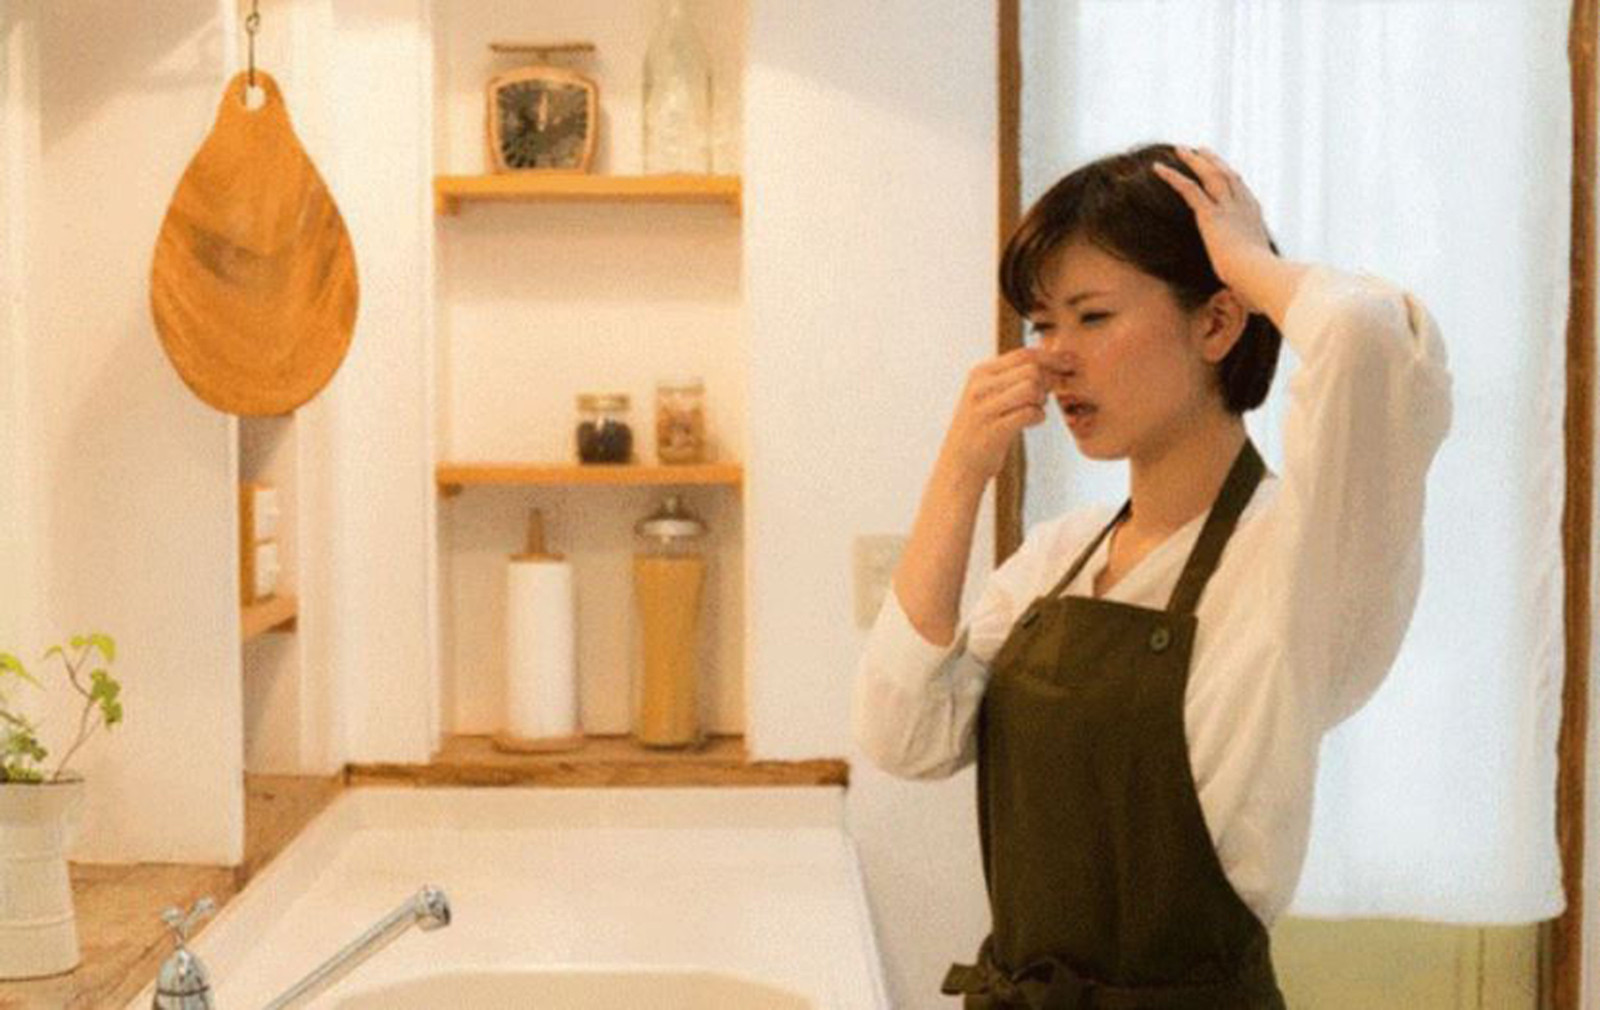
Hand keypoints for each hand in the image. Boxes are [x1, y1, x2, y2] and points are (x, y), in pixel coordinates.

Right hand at [937, 347, 1064, 485]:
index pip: (1023, 354)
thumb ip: (1011, 376)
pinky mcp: (994, 431)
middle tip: (1051, 394)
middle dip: (1050, 380)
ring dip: (1042, 399)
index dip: (1052, 358)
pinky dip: (1039, 416)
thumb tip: (1049, 358)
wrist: (959, 465)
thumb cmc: (982, 427)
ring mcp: (985, 409)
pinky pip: (1029, 413)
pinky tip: (1033, 421)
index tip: (1069, 364)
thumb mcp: (988, 394)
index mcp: (980, 373)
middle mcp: (980, 387)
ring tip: (1037, 407)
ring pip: (1031, 388)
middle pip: (1031, 369)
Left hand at [1152, 146, 1275, 308]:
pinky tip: (1158, 167)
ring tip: (1181, 149)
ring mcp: (1229, 209)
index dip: (1233, 182)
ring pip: (1210, 175)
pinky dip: (1173, 176)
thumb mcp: (1256, 284)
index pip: (1243, 195)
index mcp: (1256, 223)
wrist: (1262, 279)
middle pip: (1228, 177)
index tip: (1227, 172)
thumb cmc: (1263, 288)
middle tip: (1202, 150)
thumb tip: (1252, 305)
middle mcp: (1244, 209)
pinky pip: (1188, 188)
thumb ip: (1250, 286)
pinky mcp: (1212, 215)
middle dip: (1214, 162)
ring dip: (1195, 160)